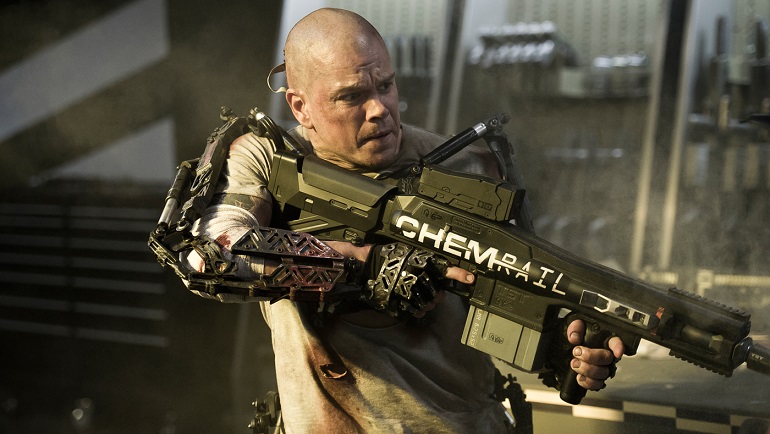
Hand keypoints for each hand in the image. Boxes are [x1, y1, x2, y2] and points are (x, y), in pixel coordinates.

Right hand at [326, 241, 472, 317]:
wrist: (363, 267)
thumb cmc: (386, 258)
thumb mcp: (410, 254)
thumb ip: (427, 263)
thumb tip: (443, 273)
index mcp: (421, 264)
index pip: (445, 269)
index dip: (459, 274)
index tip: (470, 278)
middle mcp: (417, 279)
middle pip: (438, 295)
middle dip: (436, 295)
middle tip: (426, 289)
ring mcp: (408, 294)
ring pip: (428, 306)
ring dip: (425, 303)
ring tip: (414, 295)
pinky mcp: (400, 305)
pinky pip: (416, 313)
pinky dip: (416, 311)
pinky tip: (409, 303)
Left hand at [566, 319, 623, 390]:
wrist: (570, 350)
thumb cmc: (578, 337)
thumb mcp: (576, 326)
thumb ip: (576, 327)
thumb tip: (574, 337)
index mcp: (605, 340)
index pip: (616, 342)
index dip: (619, 347)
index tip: (617, 352)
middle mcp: (606, 355)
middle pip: (607, 359)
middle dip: (591, 357)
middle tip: (577, 352)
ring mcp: (602, 368)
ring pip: (602, 373)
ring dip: (587, 370)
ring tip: (575, 363)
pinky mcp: (596, 379)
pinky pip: (596, 385)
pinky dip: (587, 383)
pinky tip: (579, 376)